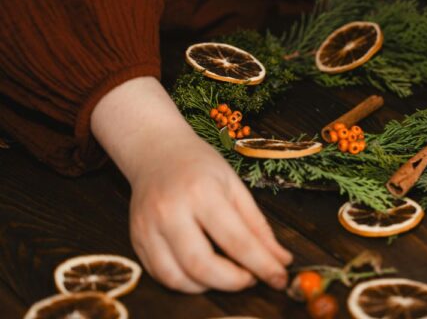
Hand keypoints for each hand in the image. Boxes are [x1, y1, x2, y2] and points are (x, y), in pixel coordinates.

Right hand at [91, 77, 291, 292]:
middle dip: (232, 282)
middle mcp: (170, 211)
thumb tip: (280, 260)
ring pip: (176, 277)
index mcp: (201, 192)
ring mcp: (148, 227)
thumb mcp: (235, 186)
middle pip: (201, 265)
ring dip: (208, 286)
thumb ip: (258, 226)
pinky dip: (185, 283)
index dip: (261, 265)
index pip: (236, 240)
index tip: (279, 277)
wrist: (156, 151)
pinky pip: (161, 275)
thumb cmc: (199, 165)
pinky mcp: (136, 240)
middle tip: (251, 279)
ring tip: (227, 275)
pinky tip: (202, 273)